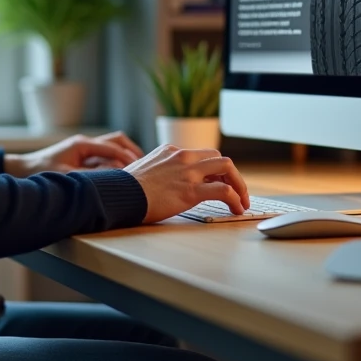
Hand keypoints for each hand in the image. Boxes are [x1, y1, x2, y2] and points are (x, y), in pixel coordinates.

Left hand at [4, 132, 143, 176]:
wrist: (24, 171)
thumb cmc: (42, 173)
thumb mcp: (66, 177)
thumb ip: (89, 177)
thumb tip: (111, 177)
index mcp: (82, 145)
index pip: (112, 147)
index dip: (127, 157)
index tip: (140, 167)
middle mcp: (85, 144)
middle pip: (117, 140)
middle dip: (132, 150)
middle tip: (146, 164)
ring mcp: (85, 149)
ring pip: (113, 147)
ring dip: (126, 155)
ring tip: (139, 169)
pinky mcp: (83, 157)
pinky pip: (106, 157)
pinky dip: (117, 163)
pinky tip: (123, 175)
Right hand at [124, 145, 249, 223]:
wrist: (118, 195)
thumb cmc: (125, 189)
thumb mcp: (144, 170)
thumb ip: (159, 172)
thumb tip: (164, 184)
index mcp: (170, 151)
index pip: (202, 155)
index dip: (214, 170)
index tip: (219, 182)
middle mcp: (182, 157)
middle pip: (219, 157)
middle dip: (231, 175)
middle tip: (235, 191)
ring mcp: (188, 172)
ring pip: (227, 167)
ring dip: (240, 185)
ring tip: (242, 201)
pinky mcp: (192, 190)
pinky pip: (225, 190)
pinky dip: (236, 199)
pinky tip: (236, 209)